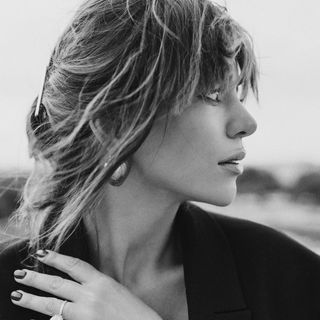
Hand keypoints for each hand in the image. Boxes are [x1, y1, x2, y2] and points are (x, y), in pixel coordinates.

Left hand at [11, 250, 162, 319]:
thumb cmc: (132, 310)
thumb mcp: (114, 290)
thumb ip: (95, 287)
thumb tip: (76, 286)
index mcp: (101, 281)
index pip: (74, 265)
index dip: (56, 258)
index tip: (42, 253)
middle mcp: (91, 294)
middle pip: (58, 283)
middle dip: (37, 278)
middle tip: (20, 274)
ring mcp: (85, 312)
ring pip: (52, 303)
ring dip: (33, 299)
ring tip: (18, 294)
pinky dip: (48, 319)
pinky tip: (37, 317)